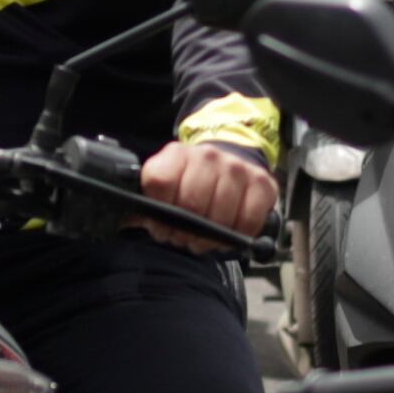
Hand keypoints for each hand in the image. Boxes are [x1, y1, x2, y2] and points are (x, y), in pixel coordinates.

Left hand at [139, 139, 277, 252]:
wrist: (228, 164)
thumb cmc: (191, 183)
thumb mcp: (164, 187)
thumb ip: (147, 203)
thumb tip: (131, 220)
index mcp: (176, 154)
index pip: (160, 181)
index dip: (157, 213)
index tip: (160, 224)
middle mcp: (208, 156)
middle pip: (191, 204)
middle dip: (184, 231)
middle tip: (184, 237)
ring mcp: (237, 168)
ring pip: (220, 216)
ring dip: (209, 238)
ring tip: (204, 238)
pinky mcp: (262, 183)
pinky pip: (248, 221)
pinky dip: (237, 235)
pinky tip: (227, 234)